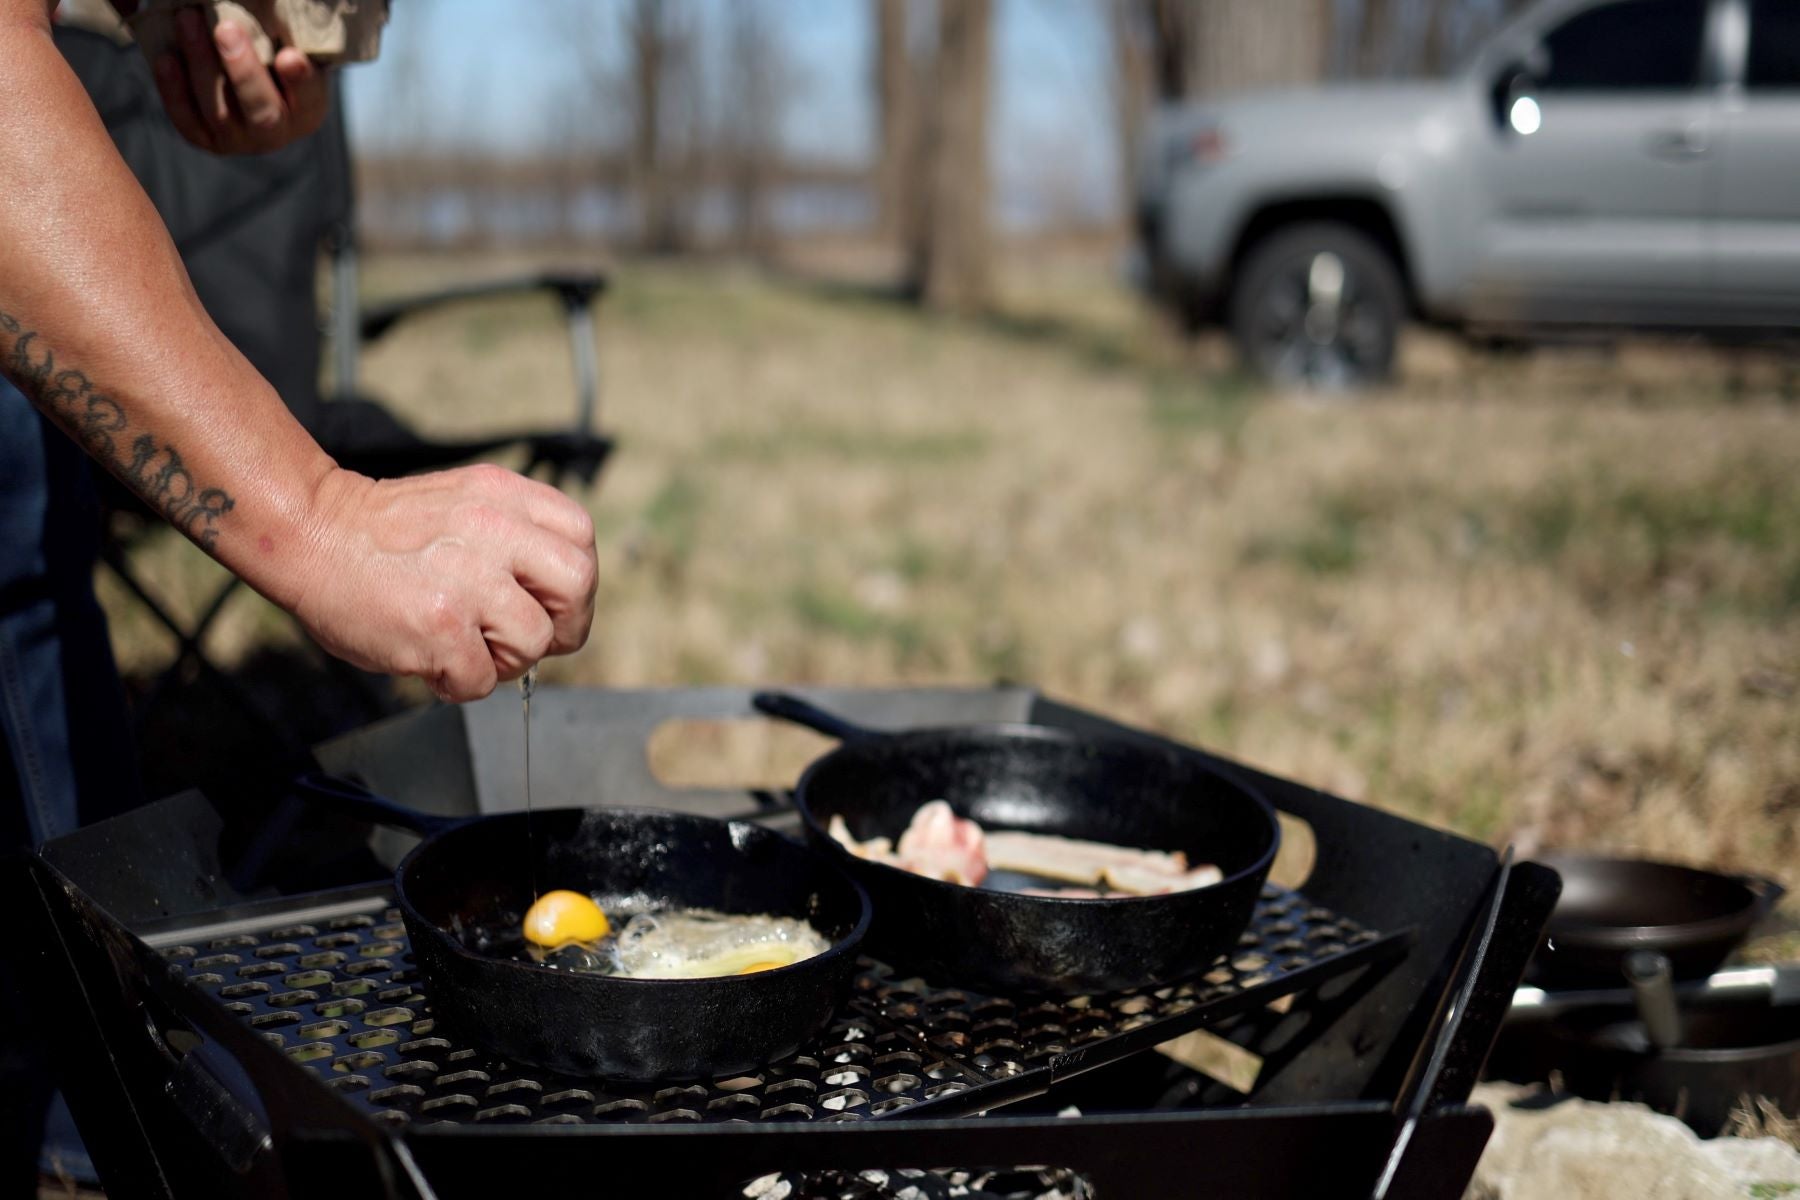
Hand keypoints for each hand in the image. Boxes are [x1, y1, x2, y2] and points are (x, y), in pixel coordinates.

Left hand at [153, 9, 328, 153]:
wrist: (238, 78)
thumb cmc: (270, 53)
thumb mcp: (284, 45)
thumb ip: (282, 32)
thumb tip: (267, 4)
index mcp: (307, 111)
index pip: (309, 97)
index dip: (299, 79)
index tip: (290, 55)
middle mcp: (276, 133)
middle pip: (262, 112)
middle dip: (243, 70)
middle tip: (227, 28)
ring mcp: (239, 141)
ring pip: (219, 113)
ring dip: (201, 66)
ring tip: (187, 20)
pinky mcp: (205, 139)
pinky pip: (187, 120)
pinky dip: (174, 90)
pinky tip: (166, 59)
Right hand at [291, 464, 598, 702]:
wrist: (312, 535)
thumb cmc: (386, 532)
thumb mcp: (466, 504)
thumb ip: (515, 534)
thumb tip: (555, 596)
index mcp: (504, 497)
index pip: (580, 538)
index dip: (573, 582)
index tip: (548, 601)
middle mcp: (494, 530)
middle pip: (577, 585)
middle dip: (564, 624)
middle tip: (528, 637)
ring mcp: (468, 579)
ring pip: (534, 640)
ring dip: (507, 660)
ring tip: (468, 651)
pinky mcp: (440, 625)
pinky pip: (482, 677)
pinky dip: (462, 683)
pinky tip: (435, 663)